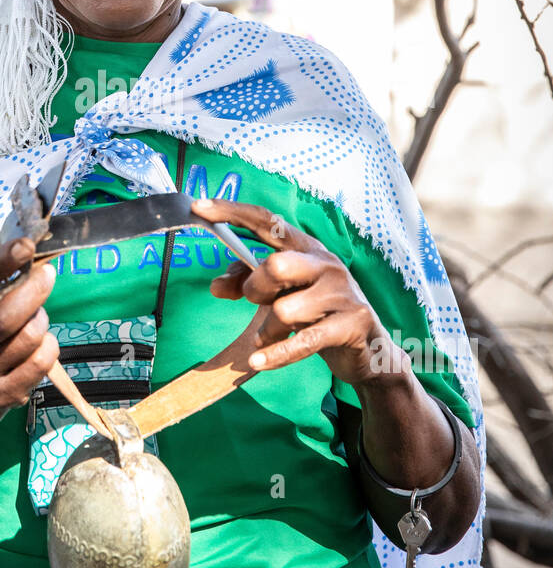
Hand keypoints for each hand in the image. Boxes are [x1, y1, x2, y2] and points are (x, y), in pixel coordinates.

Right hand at [0, 236, 59, 430]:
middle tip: (48, 274)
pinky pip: (41, 363)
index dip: (1, 264)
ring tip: (38, 315)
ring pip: (28, 339)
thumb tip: (3, 240)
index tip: (26, 244)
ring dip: (42, 320)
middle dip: (33, 291)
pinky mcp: (1, 396)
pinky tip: (40, 342)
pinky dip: (49, 345)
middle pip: (3, 318)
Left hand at [191, 197, 407, 390]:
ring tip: (271, 337)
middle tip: (255, 302)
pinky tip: (258, 361)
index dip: (232, 212)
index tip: (199, 207)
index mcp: (306, 248)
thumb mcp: (282, 293)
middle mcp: (326, 263)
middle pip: (275, 265)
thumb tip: (215, 285)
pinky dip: (276, 354)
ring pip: (284, 310)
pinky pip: (303, 341)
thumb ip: (247, 283)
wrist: (368, 347)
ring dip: (268, 330)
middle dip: (254, 288)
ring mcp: (341, 293)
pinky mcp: (350, 324)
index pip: (267, 221)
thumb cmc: (318, 312)